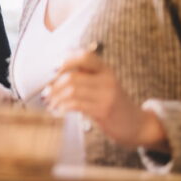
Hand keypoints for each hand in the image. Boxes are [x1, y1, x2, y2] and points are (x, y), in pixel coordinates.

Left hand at [46, 48, 168, 150]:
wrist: (136, 124)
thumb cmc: (112, 103)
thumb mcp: (102, 84)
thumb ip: (84, 75)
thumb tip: (53, 70)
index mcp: (105, 69)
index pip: (85, 56)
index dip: (66, 60)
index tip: (52, 69)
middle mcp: (107, 79)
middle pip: (72, 76)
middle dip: (53, 85)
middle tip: (45, 92)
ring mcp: (106, 95)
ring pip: (71, 90)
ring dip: (55, 97)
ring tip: (49, 102)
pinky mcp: (104, 110)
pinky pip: (76, 104)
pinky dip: (62, 106)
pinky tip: (58, 110)